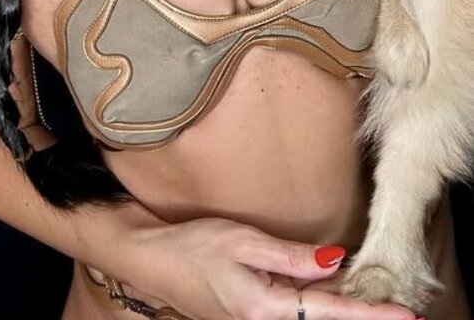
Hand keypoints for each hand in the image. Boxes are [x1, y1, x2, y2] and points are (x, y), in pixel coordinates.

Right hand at [121, 216, 419, 319]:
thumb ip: (290, 257)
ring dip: (338, 309)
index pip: (330, 313)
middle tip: (397, 304)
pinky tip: (331, 290)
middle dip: (359, 313)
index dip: (370, 314)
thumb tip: (335, 262)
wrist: (149, 260)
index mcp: (265, 311)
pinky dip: (318, 305)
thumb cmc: (190, 246)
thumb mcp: (241, 241)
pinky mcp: (252, 315)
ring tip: (373, 298)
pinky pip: (295, 314)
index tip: (405, 315)